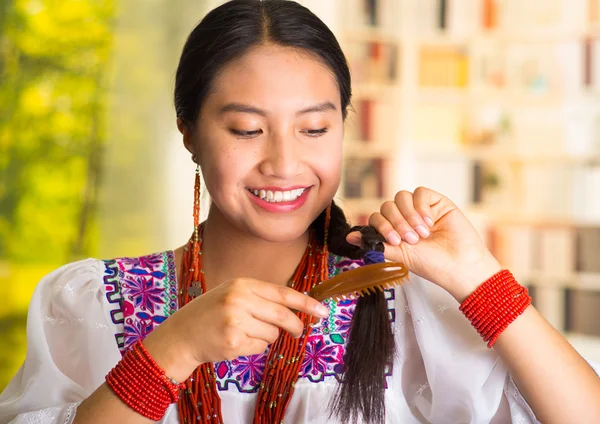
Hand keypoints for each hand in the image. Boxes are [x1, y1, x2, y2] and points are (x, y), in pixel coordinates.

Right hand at [144, 278, 328, 381]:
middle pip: (282, 315)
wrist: (181, 335)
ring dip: (266, 337)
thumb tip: (295, 309)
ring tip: (244, 333)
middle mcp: (239, 300)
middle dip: (295, 326)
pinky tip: (236, 343)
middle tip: (299, 331)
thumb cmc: (210, 314)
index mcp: (242, 285)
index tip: (323, 311)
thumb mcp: (233, 294)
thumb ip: (260, 298)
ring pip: (272, 334)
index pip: (282, 293)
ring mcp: (236, 322)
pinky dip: (254, 348)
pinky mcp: (234, 343)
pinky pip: (260, 348)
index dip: (306, 302)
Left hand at [347, 187, 500, 301]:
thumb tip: (350, 237)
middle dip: (396, 223)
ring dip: (408, 216)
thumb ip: (376, 244)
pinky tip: (429, 222)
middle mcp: (405, 219)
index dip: (381, 226)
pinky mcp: (436, 202)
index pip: (377, 218)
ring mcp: (421, 210)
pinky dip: (420, 206)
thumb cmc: (432, 265)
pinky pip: (420, 192)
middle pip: (387, 206)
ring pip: (401, 197)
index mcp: (394, 232)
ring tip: (422, 233)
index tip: (395, 241)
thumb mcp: (400, 256)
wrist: (460, 266)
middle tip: (411, 240)